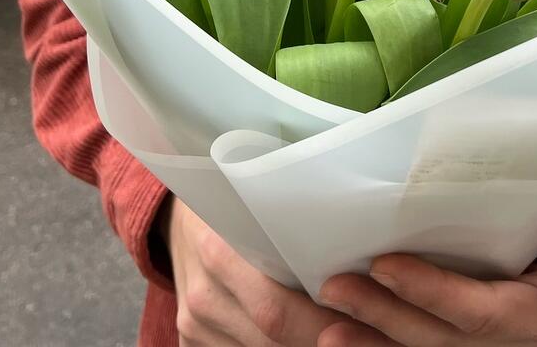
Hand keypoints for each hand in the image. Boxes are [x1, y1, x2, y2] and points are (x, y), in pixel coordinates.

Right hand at [162, 196, 374, 345]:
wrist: (177, 220)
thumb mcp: (257, 203)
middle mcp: (203, 295)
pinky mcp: (189, 341)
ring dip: (299, 346)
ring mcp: (193, 324)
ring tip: (341, 331)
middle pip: (270, 339)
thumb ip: (294, 230)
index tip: (358, 317)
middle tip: (359, 331)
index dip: (320, 322)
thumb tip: (353, 253)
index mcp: (219, 252)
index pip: (275, 308)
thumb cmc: (234, 203)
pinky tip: (301, 335)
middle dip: (318, 339)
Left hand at [317, 161, 536, 346]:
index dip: (432, 296)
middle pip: (448, 340)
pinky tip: (350, 333)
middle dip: (388, 319)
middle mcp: (528, 338)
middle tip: (334, 288)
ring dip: (379, 341)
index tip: (385, 266)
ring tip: (329, 326)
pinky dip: (391, 339)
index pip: (484, 315)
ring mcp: (502, 339)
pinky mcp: (481, 329)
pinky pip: (434, 341)